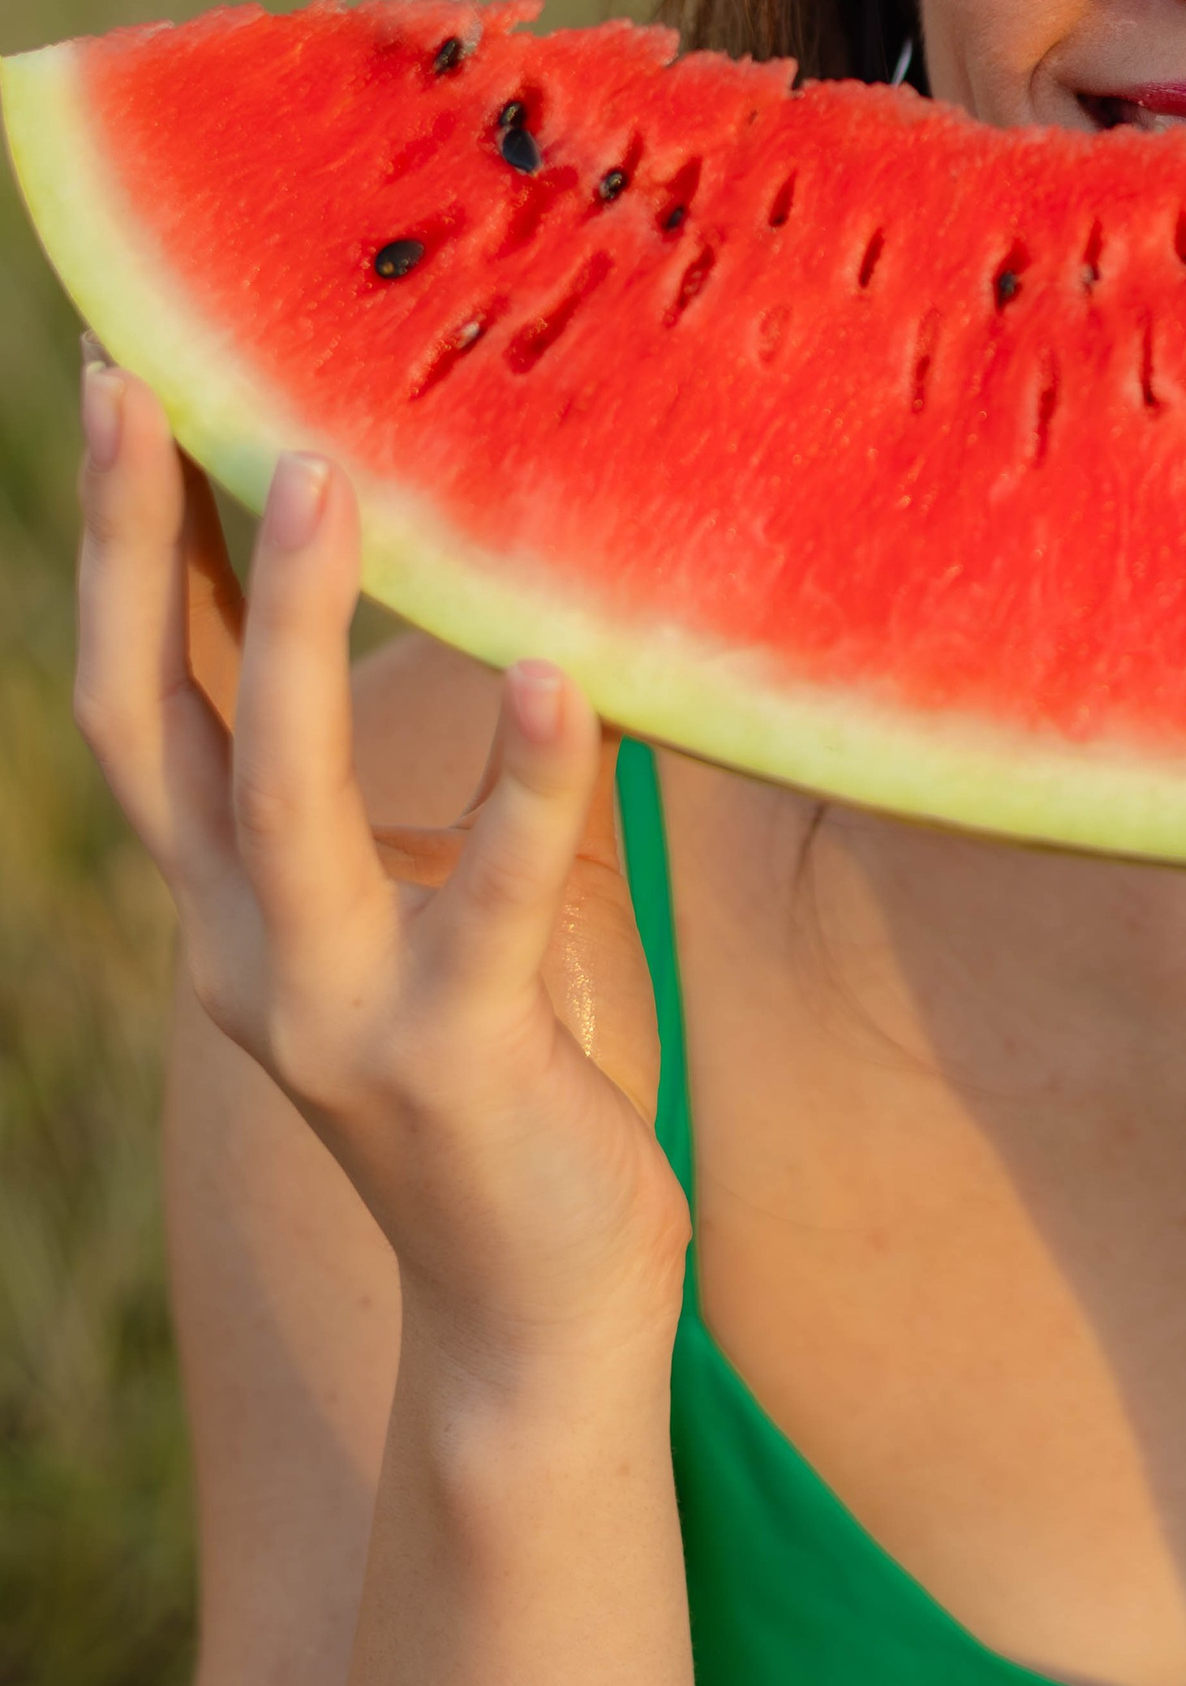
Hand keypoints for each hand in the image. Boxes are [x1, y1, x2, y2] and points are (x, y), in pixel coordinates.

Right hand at [73, 361, 688, 1385]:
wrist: (530, 1309)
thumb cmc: (489, 1067)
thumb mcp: (405, 907)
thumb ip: (387, 785)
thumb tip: (443, 605)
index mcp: (222, 900)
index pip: (139, 693)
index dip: (122, 544)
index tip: (128, 377)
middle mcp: (239, 947)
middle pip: (151, 722)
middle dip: (141, 547)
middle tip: (158, 383)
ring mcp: (329, 1012)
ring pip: (282, 796)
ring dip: (293, 627)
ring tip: (332, 474)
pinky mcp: (454, 1059)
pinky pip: (491, 900)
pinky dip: (524, 784)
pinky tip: (562, 678)